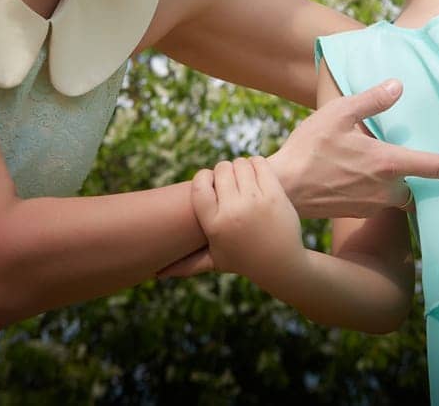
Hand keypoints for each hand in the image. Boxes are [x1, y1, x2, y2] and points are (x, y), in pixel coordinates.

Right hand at [187, 156, 305, 283]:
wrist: (281, 264)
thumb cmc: (243, 261)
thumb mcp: (214, 261)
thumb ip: (186, 265)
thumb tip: (156, 274)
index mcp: (214, 225)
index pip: (199, 186)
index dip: (203, 177)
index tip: (210, 182)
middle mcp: (233, 212)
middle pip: (221, 169)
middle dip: (223, 170)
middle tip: (229, 181)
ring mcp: (255, 202)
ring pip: (240, 163)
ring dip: (240, 166)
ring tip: (242, 178)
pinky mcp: (274, 194)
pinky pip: (259, 164)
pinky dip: (256, 164)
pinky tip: (255, 175)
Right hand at [268, 80, 438, 218]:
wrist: (282, 191)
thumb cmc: (308, 149)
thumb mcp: (338, 113)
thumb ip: (372, 100)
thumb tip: (398, 85)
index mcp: (389, 163)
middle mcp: (388, 189)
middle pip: (414, 180)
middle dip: (405, 168)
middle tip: (382, 152)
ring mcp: (374, 204)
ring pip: (395, 190)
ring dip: (385, 176)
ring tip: (355, 161)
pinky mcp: (359, 213)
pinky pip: (375, 197)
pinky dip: (368, 185)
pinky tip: (344, 173)